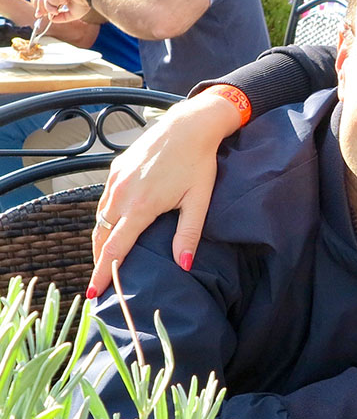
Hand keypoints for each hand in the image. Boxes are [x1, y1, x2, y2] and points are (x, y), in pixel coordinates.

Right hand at [88, 93, 242, 297]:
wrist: (189, 125)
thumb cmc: (198, 163)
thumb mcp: (198, 201)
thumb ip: (188, 235)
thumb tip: (184, 265)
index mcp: (141, 206)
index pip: (115, 248)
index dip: (104, 273)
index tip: (95, 293)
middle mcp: (122, 193)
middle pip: (101, 236)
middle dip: (99, 261)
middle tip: (101, 283)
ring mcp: (116, 180)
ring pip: (99, 218)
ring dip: (101, 240)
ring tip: (106, 259)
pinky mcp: (115, 169)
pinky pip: (104, 200)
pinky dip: (104, 218)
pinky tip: (114, 226)